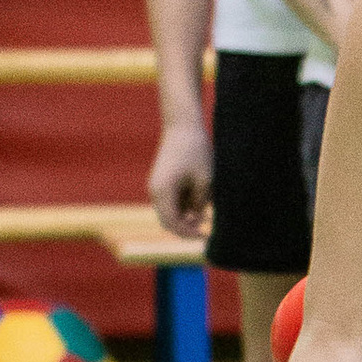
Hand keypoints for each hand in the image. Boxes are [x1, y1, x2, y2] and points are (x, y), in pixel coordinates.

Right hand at [148, 120, 212, 235]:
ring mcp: (157, 186)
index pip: (172, 224)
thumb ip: (200, 203)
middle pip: (168, 221)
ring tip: (207, 212)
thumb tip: (197, 219)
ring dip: (187, 216)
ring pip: (170, 212)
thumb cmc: (196, 150)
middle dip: (186, 228)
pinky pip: (172, 201)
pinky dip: (185, 206)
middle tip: (206, 229)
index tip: (206, 236)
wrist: (182, 125)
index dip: (189, 234)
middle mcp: (155, 191)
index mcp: (163, 191)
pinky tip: (201, 203)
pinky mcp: (162, 181)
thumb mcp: (205, 179)